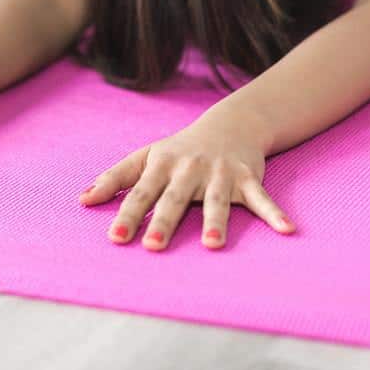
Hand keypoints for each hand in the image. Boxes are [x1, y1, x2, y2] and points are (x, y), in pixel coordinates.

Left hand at [78, 104, 295, 250]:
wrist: (230, 123)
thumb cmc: (180, 148)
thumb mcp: (146, 157)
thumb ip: (115, 178)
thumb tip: (82, 200)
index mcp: (162, 165)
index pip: (140, 192)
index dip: (127, 214)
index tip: (115, 237)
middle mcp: (189, 169)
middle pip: (175, 198)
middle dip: (164, 221)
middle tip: (153, 246)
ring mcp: (220, 173)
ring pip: (217, 201)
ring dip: (216, 222)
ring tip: (213, 246)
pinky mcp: (248, 177)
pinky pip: (262, 198)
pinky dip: (275, 214)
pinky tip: (287, 230)